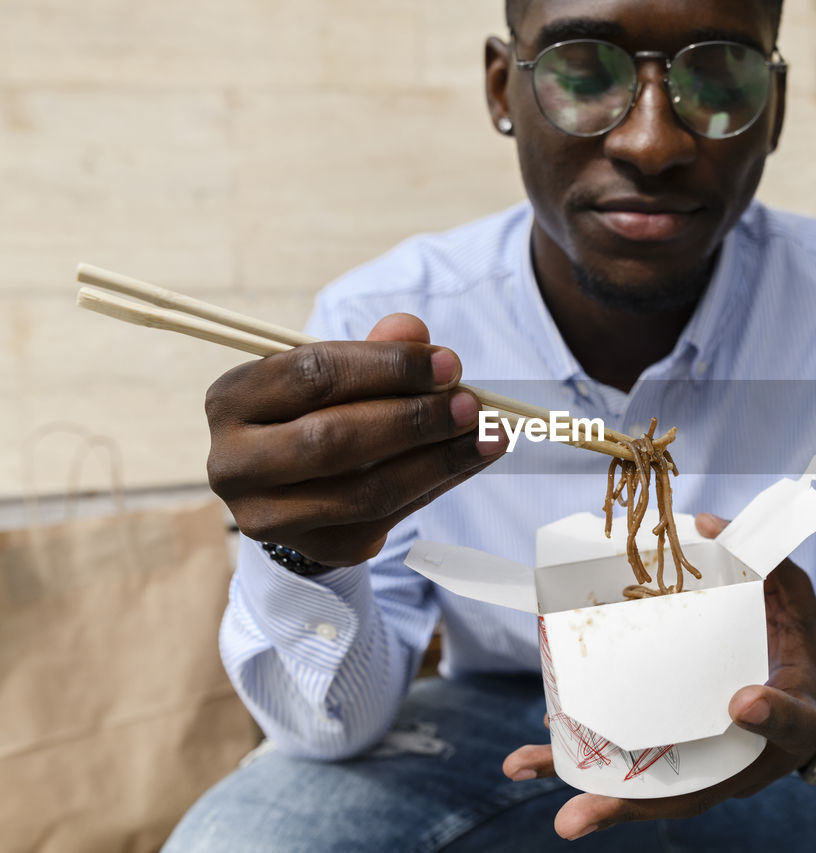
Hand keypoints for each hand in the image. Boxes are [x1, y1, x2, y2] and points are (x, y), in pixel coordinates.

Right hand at [205, 313, 506, 566]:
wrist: (299, 487)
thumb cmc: (319, 412)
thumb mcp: (337, 374)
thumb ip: (372, 350)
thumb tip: (411, 329)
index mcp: (232, 400)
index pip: (312, 374)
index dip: (386, 367)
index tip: (447, 363)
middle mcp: (235, 464)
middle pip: (334, 439)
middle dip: (415, 418)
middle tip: (472, 404)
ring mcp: (269, 517)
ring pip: (366, 490)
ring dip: (439, 460)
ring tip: (489, 435)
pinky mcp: (315, 548)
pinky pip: (388, 517)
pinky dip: (438, 484)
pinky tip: (472, 460)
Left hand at [502, 512, 815, 839]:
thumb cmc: (804, 653)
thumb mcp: (803, 608)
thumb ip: (767, 565)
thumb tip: (705, 522)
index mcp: (798, 718)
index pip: (788, 720)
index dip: (768, 714)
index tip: (745, 702)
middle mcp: (749, 758)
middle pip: (691, 793)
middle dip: (627, 804)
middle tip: (572, 814)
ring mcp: (715, 769)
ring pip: (651, 795)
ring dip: (587, 793)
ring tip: (523, 769)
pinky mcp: (691, 763)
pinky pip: (641, 775)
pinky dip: (591, 769)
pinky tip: (541, 749)